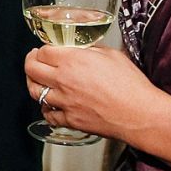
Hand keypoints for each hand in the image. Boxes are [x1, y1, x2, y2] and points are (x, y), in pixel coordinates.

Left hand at [23, 45, 170, 145]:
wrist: (140, 114)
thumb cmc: (131, 85)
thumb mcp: (112, 55)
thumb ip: (91, 50)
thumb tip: (81, 50)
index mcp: (73, 60)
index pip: (43, 51)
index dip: (41, 50)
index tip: (44, 50)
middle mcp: (63, 80)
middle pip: (31, 69)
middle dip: (30, 62)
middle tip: (34, 61)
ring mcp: (64, 102)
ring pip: (34, 91)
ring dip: (34, 84)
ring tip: (38, 81)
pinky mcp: (70, 120)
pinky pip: (48, 114)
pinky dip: (46, 109)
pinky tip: (50, 105)